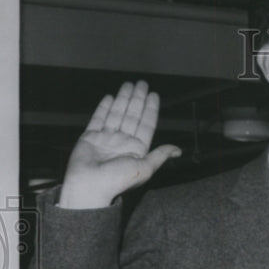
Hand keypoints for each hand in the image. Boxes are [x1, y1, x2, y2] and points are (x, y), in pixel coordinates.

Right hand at [58, 81, 180, 208]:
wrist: (89, 186)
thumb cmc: (118, 180)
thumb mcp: (145, 168)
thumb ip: (160, 156)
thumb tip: (178, 150)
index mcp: (138, 149)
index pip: (147, 124)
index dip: (151, 109)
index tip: (154, 95)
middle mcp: (123, 141)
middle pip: (133, 115)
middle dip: (138, 99)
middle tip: (142, 83)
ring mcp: (107, 138)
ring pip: (117, 114)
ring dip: (123, 99)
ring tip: (128, 84)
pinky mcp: (90, 137)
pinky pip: (98, 119)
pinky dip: (104, 108)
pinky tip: (110, 97)